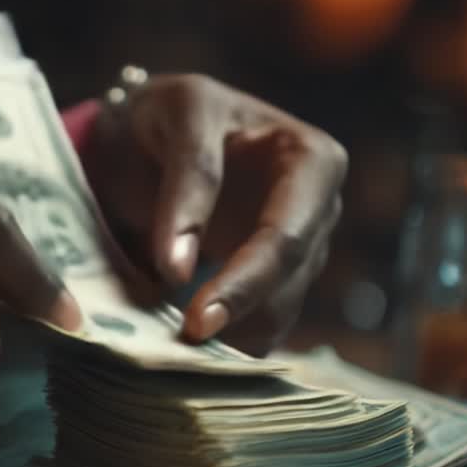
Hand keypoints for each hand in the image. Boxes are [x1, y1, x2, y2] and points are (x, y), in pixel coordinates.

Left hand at [84, 75, 345, 355]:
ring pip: (277, 313)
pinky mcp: (272, 282)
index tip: (198, 317)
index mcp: (313, 160)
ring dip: (230, 335)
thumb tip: (180, 268)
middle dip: (240, 315)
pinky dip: (224, 342)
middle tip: (186, 342)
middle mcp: (318, 211)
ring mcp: (300, 251)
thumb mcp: (179, 116)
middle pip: (289, 281)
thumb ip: (187, 182)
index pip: (288, 236)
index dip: (246, 280)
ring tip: (175, 349)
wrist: (149, 133)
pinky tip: (187, 353)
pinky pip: (258, 326)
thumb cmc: (171, 113)